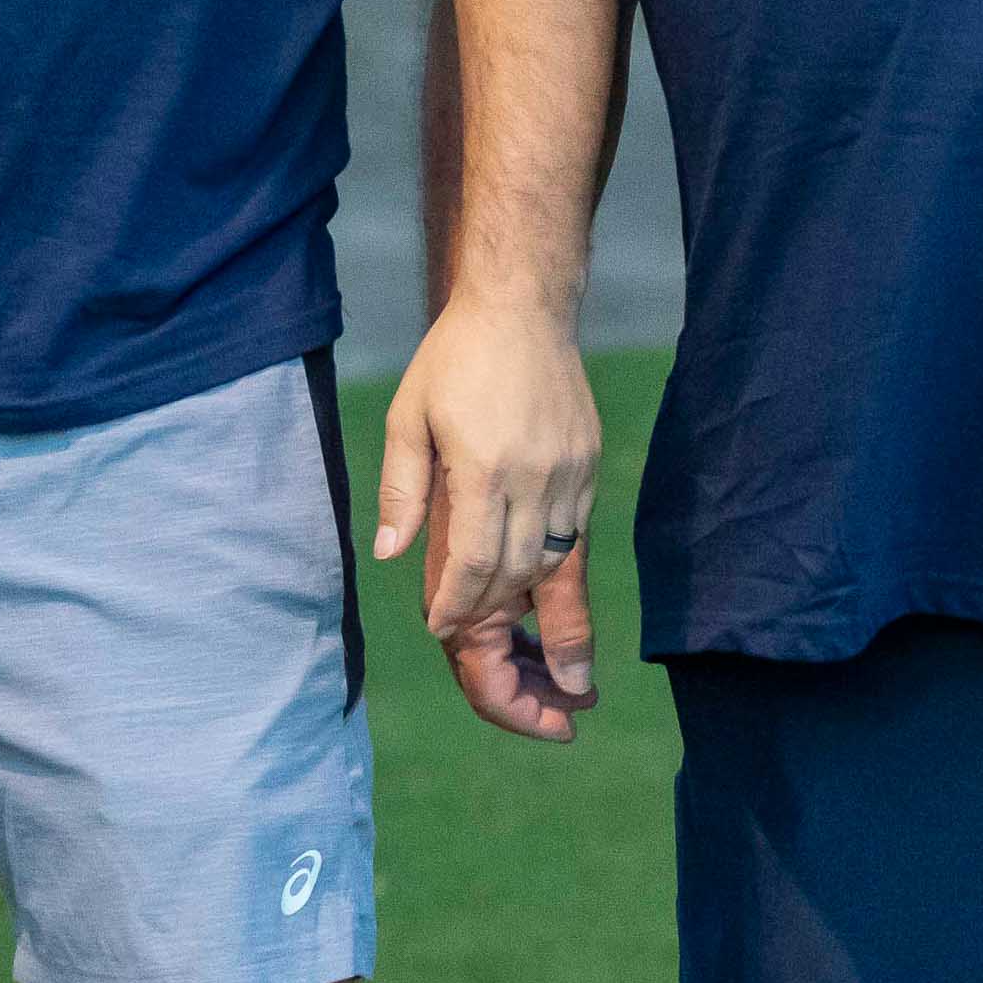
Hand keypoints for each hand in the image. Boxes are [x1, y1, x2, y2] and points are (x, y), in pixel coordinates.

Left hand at [373, 303, 601, 743]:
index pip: (474, 562)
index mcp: (484, 466)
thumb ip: (404, 488)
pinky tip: (558, 605)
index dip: (457, 605)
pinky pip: (577, 537)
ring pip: (557, 563)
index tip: (441, 631)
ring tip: (558, 675)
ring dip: (551, 619)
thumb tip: (394, 557)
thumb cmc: (454, 358)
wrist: (523, 307)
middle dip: (505, 627)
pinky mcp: (588, 465)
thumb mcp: (409, 414)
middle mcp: (534, 477)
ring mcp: (569, 473)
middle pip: (518, 574)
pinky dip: (561, 575)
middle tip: (497, 669)